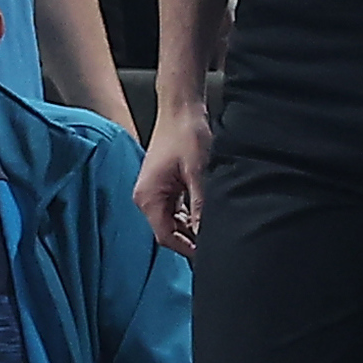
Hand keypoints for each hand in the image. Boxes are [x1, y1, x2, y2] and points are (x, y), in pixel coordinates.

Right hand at [134, 104, 208, 258]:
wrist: (181, 108)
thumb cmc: (186, 134)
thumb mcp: (198, 173)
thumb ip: (201, 206)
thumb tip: (207, 234)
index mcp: (148, 197)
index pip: (166, 237)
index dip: (188, 248)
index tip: (209, 254)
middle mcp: (146, 197)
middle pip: (168, 231)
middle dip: (191, 239)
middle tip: (217, 242)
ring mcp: (153, 191)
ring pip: (172, 221)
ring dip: (191, 226)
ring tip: (214, 226)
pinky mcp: (162, 185)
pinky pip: (175, 209)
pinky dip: (190, 214)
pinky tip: (206, 211)